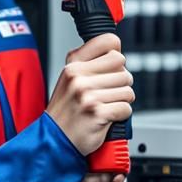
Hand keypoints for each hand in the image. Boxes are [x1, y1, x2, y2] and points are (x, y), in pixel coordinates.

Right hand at [45, 34, 134, 156]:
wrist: (54, 139)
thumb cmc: (66, 110)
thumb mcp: (69, 79)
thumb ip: (89, 63)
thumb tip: (116, 51)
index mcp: (73, 66)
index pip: (109, 42)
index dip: (116, 54)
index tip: (112, 64)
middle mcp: (79, 78)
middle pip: (123, 68)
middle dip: (121, 82)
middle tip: (107, 93)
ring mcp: (88, 96)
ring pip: (127, 90)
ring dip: (121, 100)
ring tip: (104, 106)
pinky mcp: (97, 113)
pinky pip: (126, 108)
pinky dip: (120, 115)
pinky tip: (105, 117)